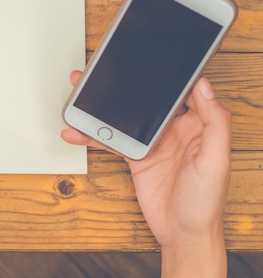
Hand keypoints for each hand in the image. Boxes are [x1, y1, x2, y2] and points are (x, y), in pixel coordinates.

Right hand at [62, 71, 230, 276]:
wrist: (184, 235)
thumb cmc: (206, 202)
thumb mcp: (216, 161)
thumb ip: (214, 122)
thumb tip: (204, 86)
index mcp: (197, 124)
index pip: (180, 90)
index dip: (164, 73)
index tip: (146, 59)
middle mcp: (174, 130)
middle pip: (145, 99)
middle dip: (121, 85)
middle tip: (101, 71)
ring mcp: (152, 142)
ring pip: (123, 116)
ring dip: (101, 107)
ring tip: (80, 96)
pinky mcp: (136, 157)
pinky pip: (111, 140)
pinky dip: (93, 135)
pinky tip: (78, 131)